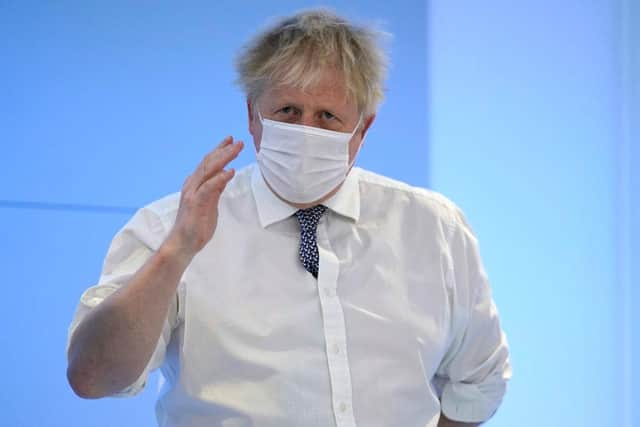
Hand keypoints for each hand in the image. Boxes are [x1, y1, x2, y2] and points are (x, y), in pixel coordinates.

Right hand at [164, 136, 243, 260]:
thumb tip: (225, 174)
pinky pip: (209, 187)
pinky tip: (230, 171)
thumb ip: (216, 188)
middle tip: (238, 141)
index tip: (231, 140)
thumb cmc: (196, 224)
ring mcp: (193, 193)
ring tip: (236, 149)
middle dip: (224, 150)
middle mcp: (193, 184)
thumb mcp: (210, 202)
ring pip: (209, 170)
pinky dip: (220, 178)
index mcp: (195, 183)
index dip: (219, 150)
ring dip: (224, 158)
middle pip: (209, 162)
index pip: (208, 162)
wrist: (183, 243)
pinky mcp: (196, 203)